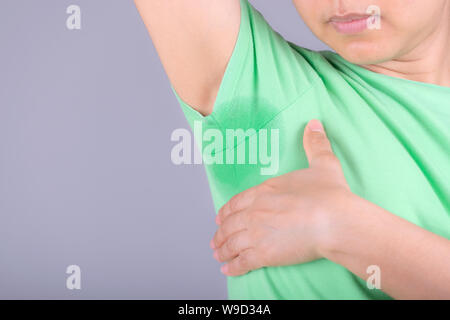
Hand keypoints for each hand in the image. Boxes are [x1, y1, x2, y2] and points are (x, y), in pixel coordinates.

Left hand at [210, 119, 354, 275]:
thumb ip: (315, 144)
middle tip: (215, 240)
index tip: (220, 217)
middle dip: (221, 233)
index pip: (236, 202)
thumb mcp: (323, 164)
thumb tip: (313, 124)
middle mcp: (255, 212)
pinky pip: (242, 262)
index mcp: (264, 192)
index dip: (226, 211)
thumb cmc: (330, 195)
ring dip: (223, 250)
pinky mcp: (264, 254)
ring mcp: (257, 233)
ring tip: (218, 255)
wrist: (335, 220)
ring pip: (231, 243)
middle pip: (230, 224)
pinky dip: (233, 266)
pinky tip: (228, 269)